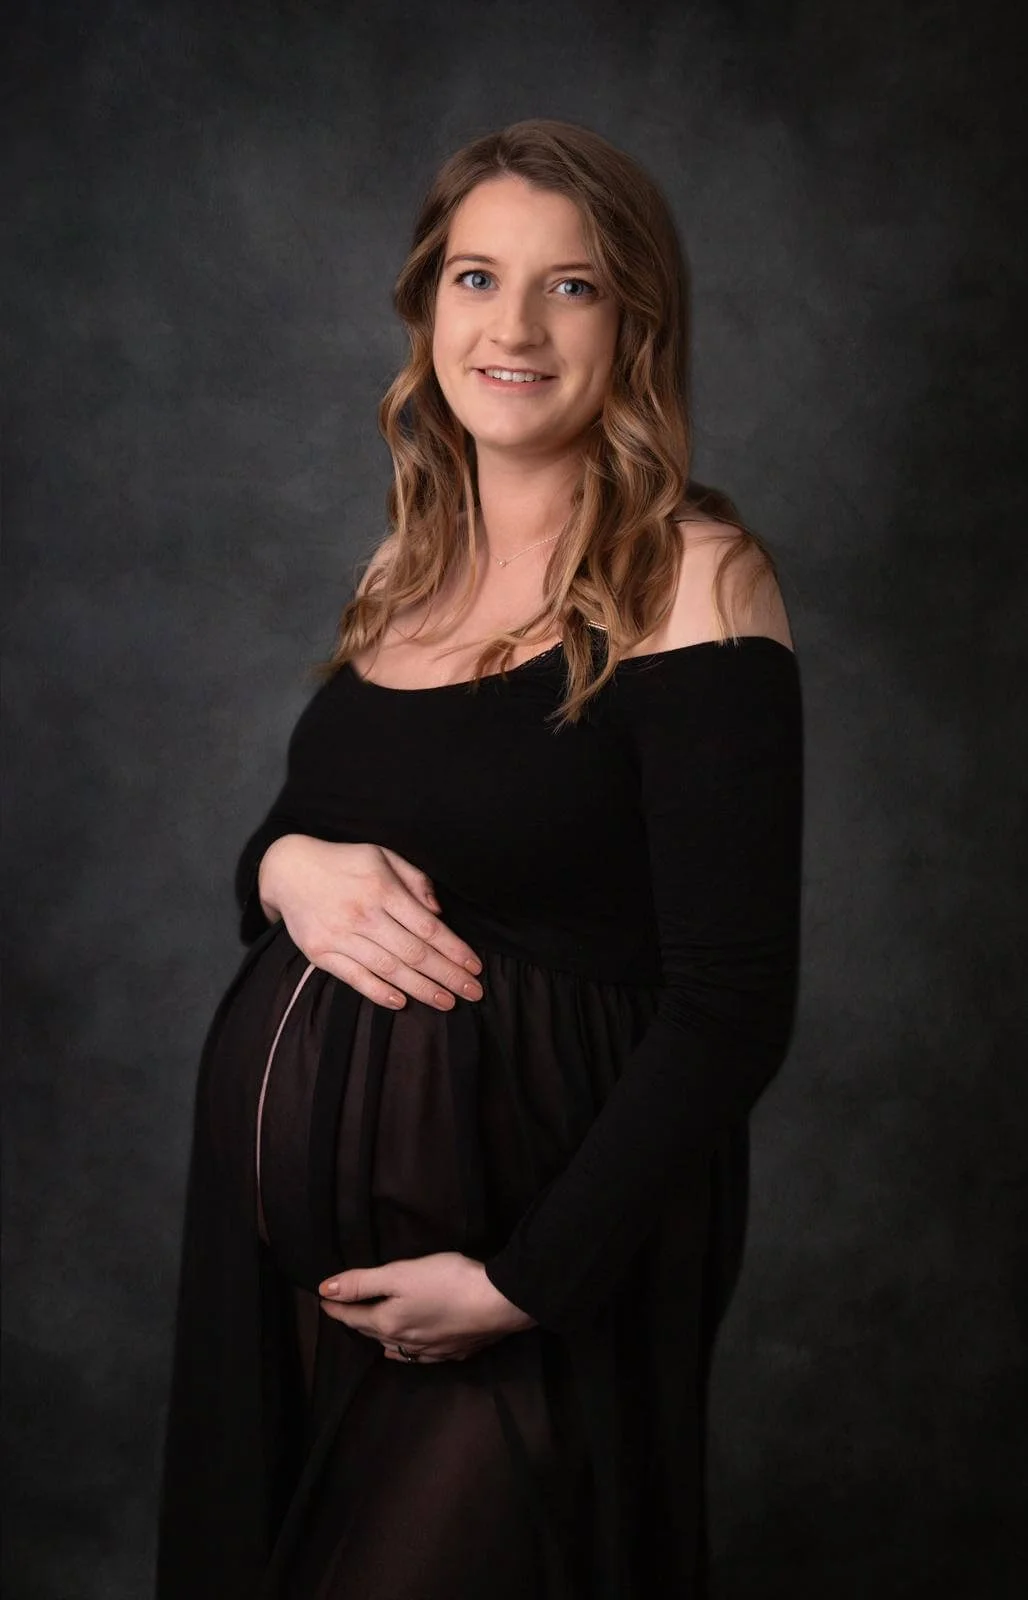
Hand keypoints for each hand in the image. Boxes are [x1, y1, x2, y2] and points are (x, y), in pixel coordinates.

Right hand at [257, 837, 483, 1011]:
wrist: (289, 869)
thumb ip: (415, 879)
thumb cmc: (345, 862)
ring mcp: (339, 935)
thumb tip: (439, 912)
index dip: (454, 950)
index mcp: (382, 888)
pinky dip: (379, 992)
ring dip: (422, 989)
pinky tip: (402, 1002)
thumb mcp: (383, 855)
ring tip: (447, 1002)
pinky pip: (354, 978)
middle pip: (413, 953)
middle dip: (448, 976)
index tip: (475, 967)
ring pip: (389, 969)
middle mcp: (362, 914)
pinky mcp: (320, 952)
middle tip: (473, 993)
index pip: (428, 927)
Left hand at [317, 1252, 537, 1362]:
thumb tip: (325, 1290)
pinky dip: (405, 1351)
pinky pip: (418, 1356)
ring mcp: (429, 1351)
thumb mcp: (400, 1273)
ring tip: (369, 1328)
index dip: (337, 1305)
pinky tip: (405, 1351)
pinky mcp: (452, 1352)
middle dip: (354, 1320)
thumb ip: (363, 1282)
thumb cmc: (446, 1281)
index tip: (323, 1298)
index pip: (354, 1315)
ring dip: (377, 1337)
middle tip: (342, 1309)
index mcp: (389, 1322)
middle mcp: (404, 1342)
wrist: (496, 1303)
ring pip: (393, 1347)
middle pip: (371, 1331)